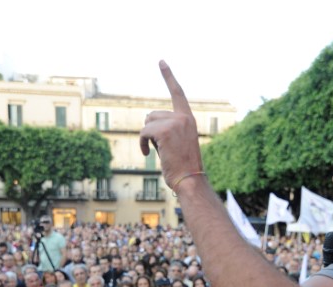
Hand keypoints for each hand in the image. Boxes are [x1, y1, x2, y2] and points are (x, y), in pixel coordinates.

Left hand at [140, 61, 202, 187]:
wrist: (190, 179)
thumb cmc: (183, 167)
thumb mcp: (178, 143)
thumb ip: (168, 129)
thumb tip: (147, 122)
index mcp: (189, 118)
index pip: (178, 93)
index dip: (168, 76)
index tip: (161, 61)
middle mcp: (183, 117)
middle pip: (152, 114)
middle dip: (150, 131)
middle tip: (162, 148)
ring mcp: (175, 123)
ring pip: (147, 123)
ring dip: (147, 138)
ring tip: (159, 151)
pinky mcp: (165, 131)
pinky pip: (143, 132)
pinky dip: (142, 143)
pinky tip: (146, 154)